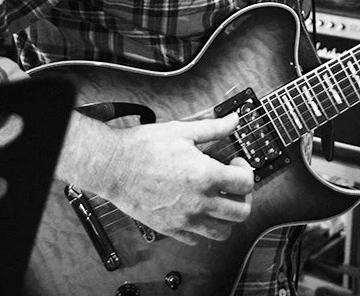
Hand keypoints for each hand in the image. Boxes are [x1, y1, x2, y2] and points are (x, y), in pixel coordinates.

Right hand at [99, 112, 254, 244]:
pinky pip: (196, 239)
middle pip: (241, 212)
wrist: (113, 166)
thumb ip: (214, 127)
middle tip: (233, 184)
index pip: (246, 183)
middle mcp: (199, 202)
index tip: (236, 163)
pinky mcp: (169, 228)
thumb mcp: (183, 131)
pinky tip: (197, 210)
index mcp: (206, 176)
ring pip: (223, 232)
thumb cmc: (143, 147)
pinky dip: (202, 228)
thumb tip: (234, 119)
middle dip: (243, 196)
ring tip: (219, 200)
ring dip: (227, 217)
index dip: (246, 170)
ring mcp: (185, 219)